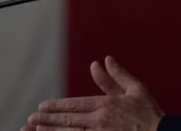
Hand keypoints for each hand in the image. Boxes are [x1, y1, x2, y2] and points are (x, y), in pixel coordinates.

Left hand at [22, 56, 164, 130]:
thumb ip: (116, 75)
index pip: (74, 104)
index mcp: (106, 105)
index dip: (56, 106)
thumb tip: (104, 59)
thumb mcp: (135, 89)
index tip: (42, 107)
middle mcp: (100, 121)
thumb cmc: (151, 113)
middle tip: (30, 119)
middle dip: (47, 120)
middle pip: (68, 120)